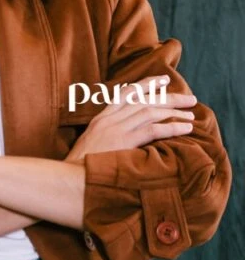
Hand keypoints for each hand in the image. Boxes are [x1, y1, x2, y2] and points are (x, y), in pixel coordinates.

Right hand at [64, 75, 196, 163]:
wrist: (68, 178)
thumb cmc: (78, 169)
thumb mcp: (89, 147)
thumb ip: (105, 138)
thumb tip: (122, 141)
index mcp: (100, 118)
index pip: (126, 93)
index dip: (146, 84)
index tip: (164, 80)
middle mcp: (109, 119)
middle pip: (143, 99)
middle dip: (169, 97)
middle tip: (189, 98)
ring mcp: (115, 129)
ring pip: (150, 111)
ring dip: (173, 112)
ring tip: (191, 115)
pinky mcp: (123, 142)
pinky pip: (153, 130)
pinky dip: (171, 127)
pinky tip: (185, 128)